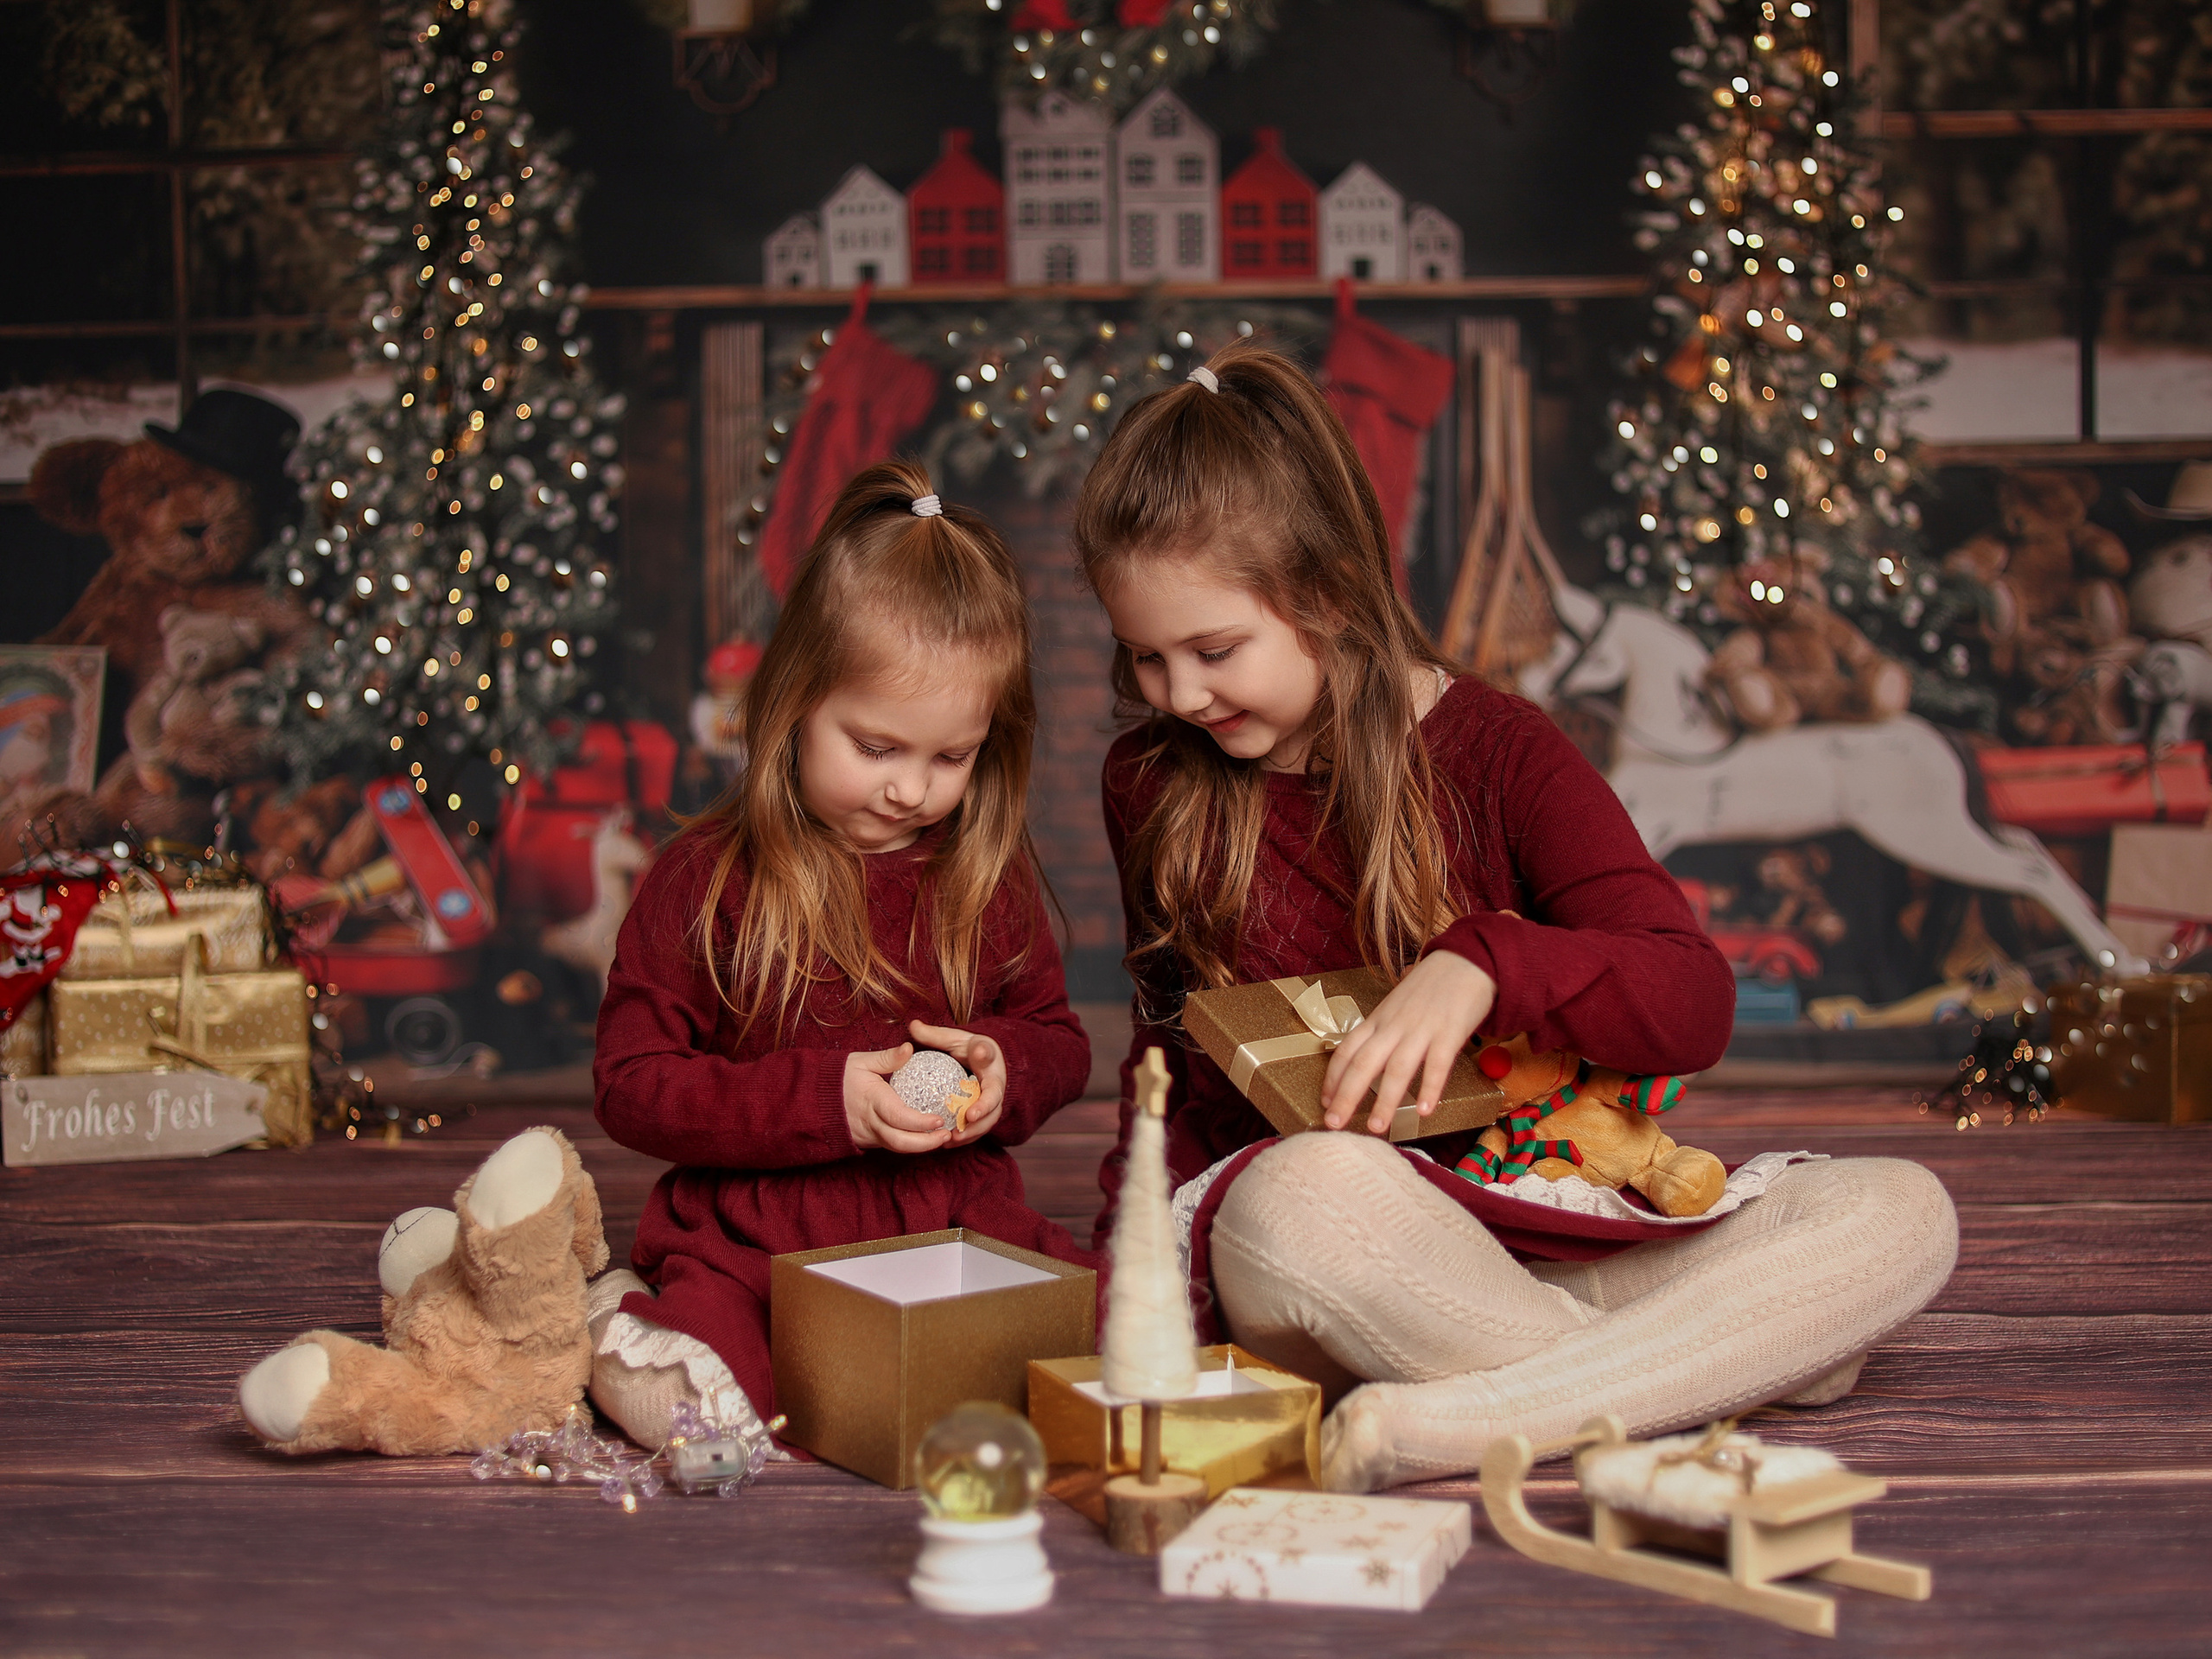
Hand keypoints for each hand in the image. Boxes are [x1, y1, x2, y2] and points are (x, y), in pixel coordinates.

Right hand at [843, 1042, 950, 1154]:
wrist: (814, 1099)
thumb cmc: (841, 1077)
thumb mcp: (861, 1061)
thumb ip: (887, 1058)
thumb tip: (909, 1049)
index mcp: (872, 1100)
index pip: (898, 1117)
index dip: (920, 1123)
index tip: (940, 1121)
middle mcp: (870, 1123)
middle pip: (900, 1142)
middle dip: (926, 1143)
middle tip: (946, 1135)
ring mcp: (868, 1135)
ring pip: (897, 1148)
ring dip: (920, 1146)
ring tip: (942, 1138)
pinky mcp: (868, 1141)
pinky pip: (891, 1145)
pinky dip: (909, 1144)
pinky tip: (926, 1137)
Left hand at [907, 1019, 1006, 1144]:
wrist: (987, 1062)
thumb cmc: (969, 1049)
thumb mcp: (954, 1039)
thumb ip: (934, 1035)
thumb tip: (912, 1025)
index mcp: (988, 1058)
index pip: (988, 1054)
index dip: (985, 1054)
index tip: (979, 1052)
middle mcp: (996, 1081)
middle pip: (995, 1097)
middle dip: (984, 1108)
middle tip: (969, 1117)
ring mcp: (994, 1101)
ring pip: (990, 1119)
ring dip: (974, 1130)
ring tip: (955, 1137)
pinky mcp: (988, 1115)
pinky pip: (980, 1129)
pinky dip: (967, 1138)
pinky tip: (948, 1143)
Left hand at [1319, 952, 1497, 1135]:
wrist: (1468, 960)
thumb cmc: (1431, 987)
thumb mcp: (1397, 1005)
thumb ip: (1383, 1030)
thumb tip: (1366, 1058)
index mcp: (1379, 1019)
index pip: (1346, 1050)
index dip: (1333, 1078)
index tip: (1325, 1103)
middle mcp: (1394, 1026)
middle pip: (1363, 1063)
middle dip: (1346, 1096)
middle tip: (1334, 1124)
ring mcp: (1421, 1029)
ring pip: (1397, 1068)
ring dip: (1385, 1101)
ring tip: (1376, 1128)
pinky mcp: (1449, 1032)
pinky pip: (1437, 1064)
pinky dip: (1429, 1088)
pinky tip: (1423, 1111)